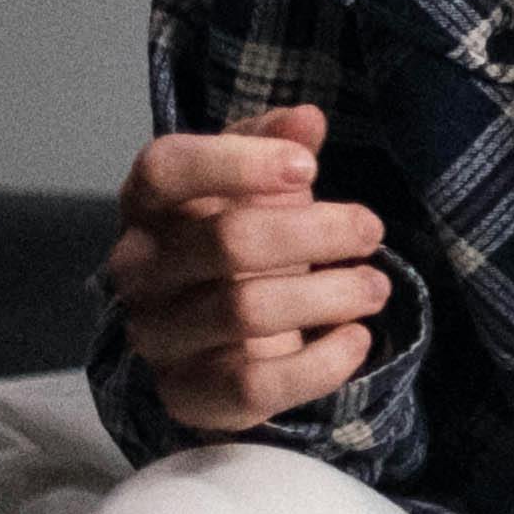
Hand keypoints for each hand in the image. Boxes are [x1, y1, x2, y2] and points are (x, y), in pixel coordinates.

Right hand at [107, 106, 393, 434]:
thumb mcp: (252, 186)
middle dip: (316, 232)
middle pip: (226, 240)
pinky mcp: (188, 394)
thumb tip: (307, 119)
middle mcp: (138, 269)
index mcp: (146, 206)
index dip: (238, 162)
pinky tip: (357, 338)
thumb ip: (273, 144)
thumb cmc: (234, 244)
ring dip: (330, 294)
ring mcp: (157, 336)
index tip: (309, 168)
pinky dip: (321, 363)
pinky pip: (256, 385)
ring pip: (246, 311)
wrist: (211, 340)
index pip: (166, 169)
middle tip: (370, 230)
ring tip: (376, 286)